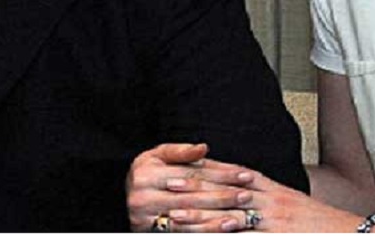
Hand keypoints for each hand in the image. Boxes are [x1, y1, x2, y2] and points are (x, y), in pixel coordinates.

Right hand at [127, 143, 256, 231]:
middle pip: (193, 196)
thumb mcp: (158, 155)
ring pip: (190, 218)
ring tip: (240, 215)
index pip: (192, 173)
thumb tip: (204, 147)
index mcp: (146, 172)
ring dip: (218, 218)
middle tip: (248, 194)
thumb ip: (181, 152)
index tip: (245, 174)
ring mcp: (145, 219)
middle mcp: (143, 196)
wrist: (126, 201)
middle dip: (224, 195)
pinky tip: (224, 229)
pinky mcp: (151, 233)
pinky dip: (207, 231)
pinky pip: (184, 234)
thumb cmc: (148, 173)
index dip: (221, 174)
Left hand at [168, 169, 363, 232]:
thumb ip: (267, 196)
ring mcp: (274, 221)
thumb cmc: (320, 223)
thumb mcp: (292, 202)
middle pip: (226, 192)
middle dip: (195, 189)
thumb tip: (244, 190)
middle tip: (168, 185)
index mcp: (273, 189)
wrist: (351, 233)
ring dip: (199, 217)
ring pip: (229, 217)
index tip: (183, 164)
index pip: (233, 174)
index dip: (206, 169)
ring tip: (174, 216)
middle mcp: (271, 201)